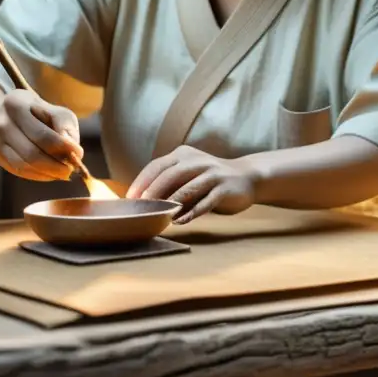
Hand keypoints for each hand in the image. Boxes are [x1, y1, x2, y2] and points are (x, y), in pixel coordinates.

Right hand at [0, 89, 81, 180]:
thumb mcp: (56, 111)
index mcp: (16, 104)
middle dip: (55, 165)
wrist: (12, 115)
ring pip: (24, 165)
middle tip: (71, 169)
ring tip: (63, 172)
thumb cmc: (41, 113)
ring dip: (47, 173)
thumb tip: (73, 151)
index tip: (78, 153)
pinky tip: (50, 173)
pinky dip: (38, 175)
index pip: (42, 133)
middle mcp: (1, 122)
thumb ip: (65, 127)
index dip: (62, 147)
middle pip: (31, 152)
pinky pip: (19, 171)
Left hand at [127, 145, 255, 223]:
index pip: (158, 166)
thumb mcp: (189, 173)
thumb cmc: (209, 179)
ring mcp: (213, 174)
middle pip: (171, 175)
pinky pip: (206, 202)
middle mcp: (197, 161)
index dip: (142, 181)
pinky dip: (192, 213)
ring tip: (159, 216)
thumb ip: (170, 181)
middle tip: (142, 207)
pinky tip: (181, 221)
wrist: (247, 176)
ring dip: (172, 203)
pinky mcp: (225, 189)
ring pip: (187, 188)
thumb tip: (141, 200)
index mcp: (184, 155)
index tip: (130, 198)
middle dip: (153, 192)